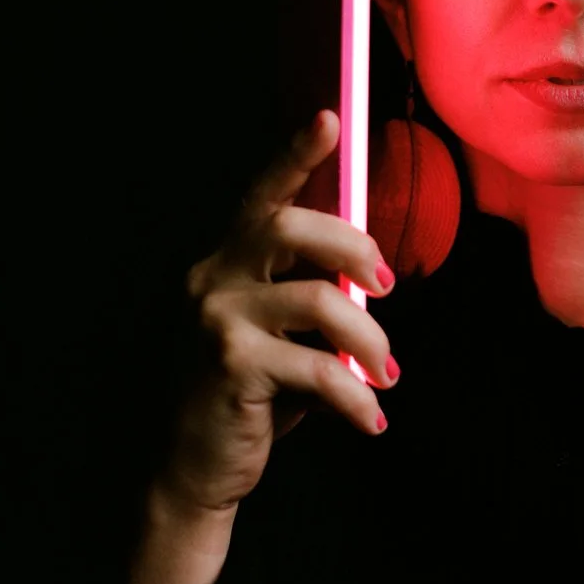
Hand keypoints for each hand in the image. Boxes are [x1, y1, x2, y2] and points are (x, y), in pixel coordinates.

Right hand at [155, 110, 397, 513]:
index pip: (264, 195)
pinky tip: (372, 419)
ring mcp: (217, 320)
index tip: (331, 118)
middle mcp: (214, 277)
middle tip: (389, 287)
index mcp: (228, 260)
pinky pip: (318, 369)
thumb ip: (310, 292)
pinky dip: (356, 397)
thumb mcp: (278, 331)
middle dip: (354, 249)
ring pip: (319, 302)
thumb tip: (374, 274)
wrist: (195, 466)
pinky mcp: (231, 368)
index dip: (297, 154)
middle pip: (292, 228)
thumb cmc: (252, 387)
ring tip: (387, 374)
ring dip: (369, 340)